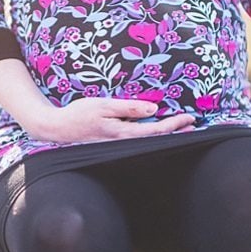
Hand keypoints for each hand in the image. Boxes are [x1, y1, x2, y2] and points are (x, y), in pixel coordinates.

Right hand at [25, 98, 195, 143]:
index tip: (189, 118)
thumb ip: (128, 107)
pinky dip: (151, 135)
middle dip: (175, 131)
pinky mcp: (113, 145)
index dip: (174, 125)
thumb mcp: (103, 105)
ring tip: (181, 127)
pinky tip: (157, 131)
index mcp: (123, 134)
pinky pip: (138, 141)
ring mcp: (118, 147)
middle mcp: (123, 144)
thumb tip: (153, 108)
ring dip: (165, 134)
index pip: (156, 131)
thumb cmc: (79, 114)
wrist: (57, 129)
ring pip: (148, 142)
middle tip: (193, 123)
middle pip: (156, 140)